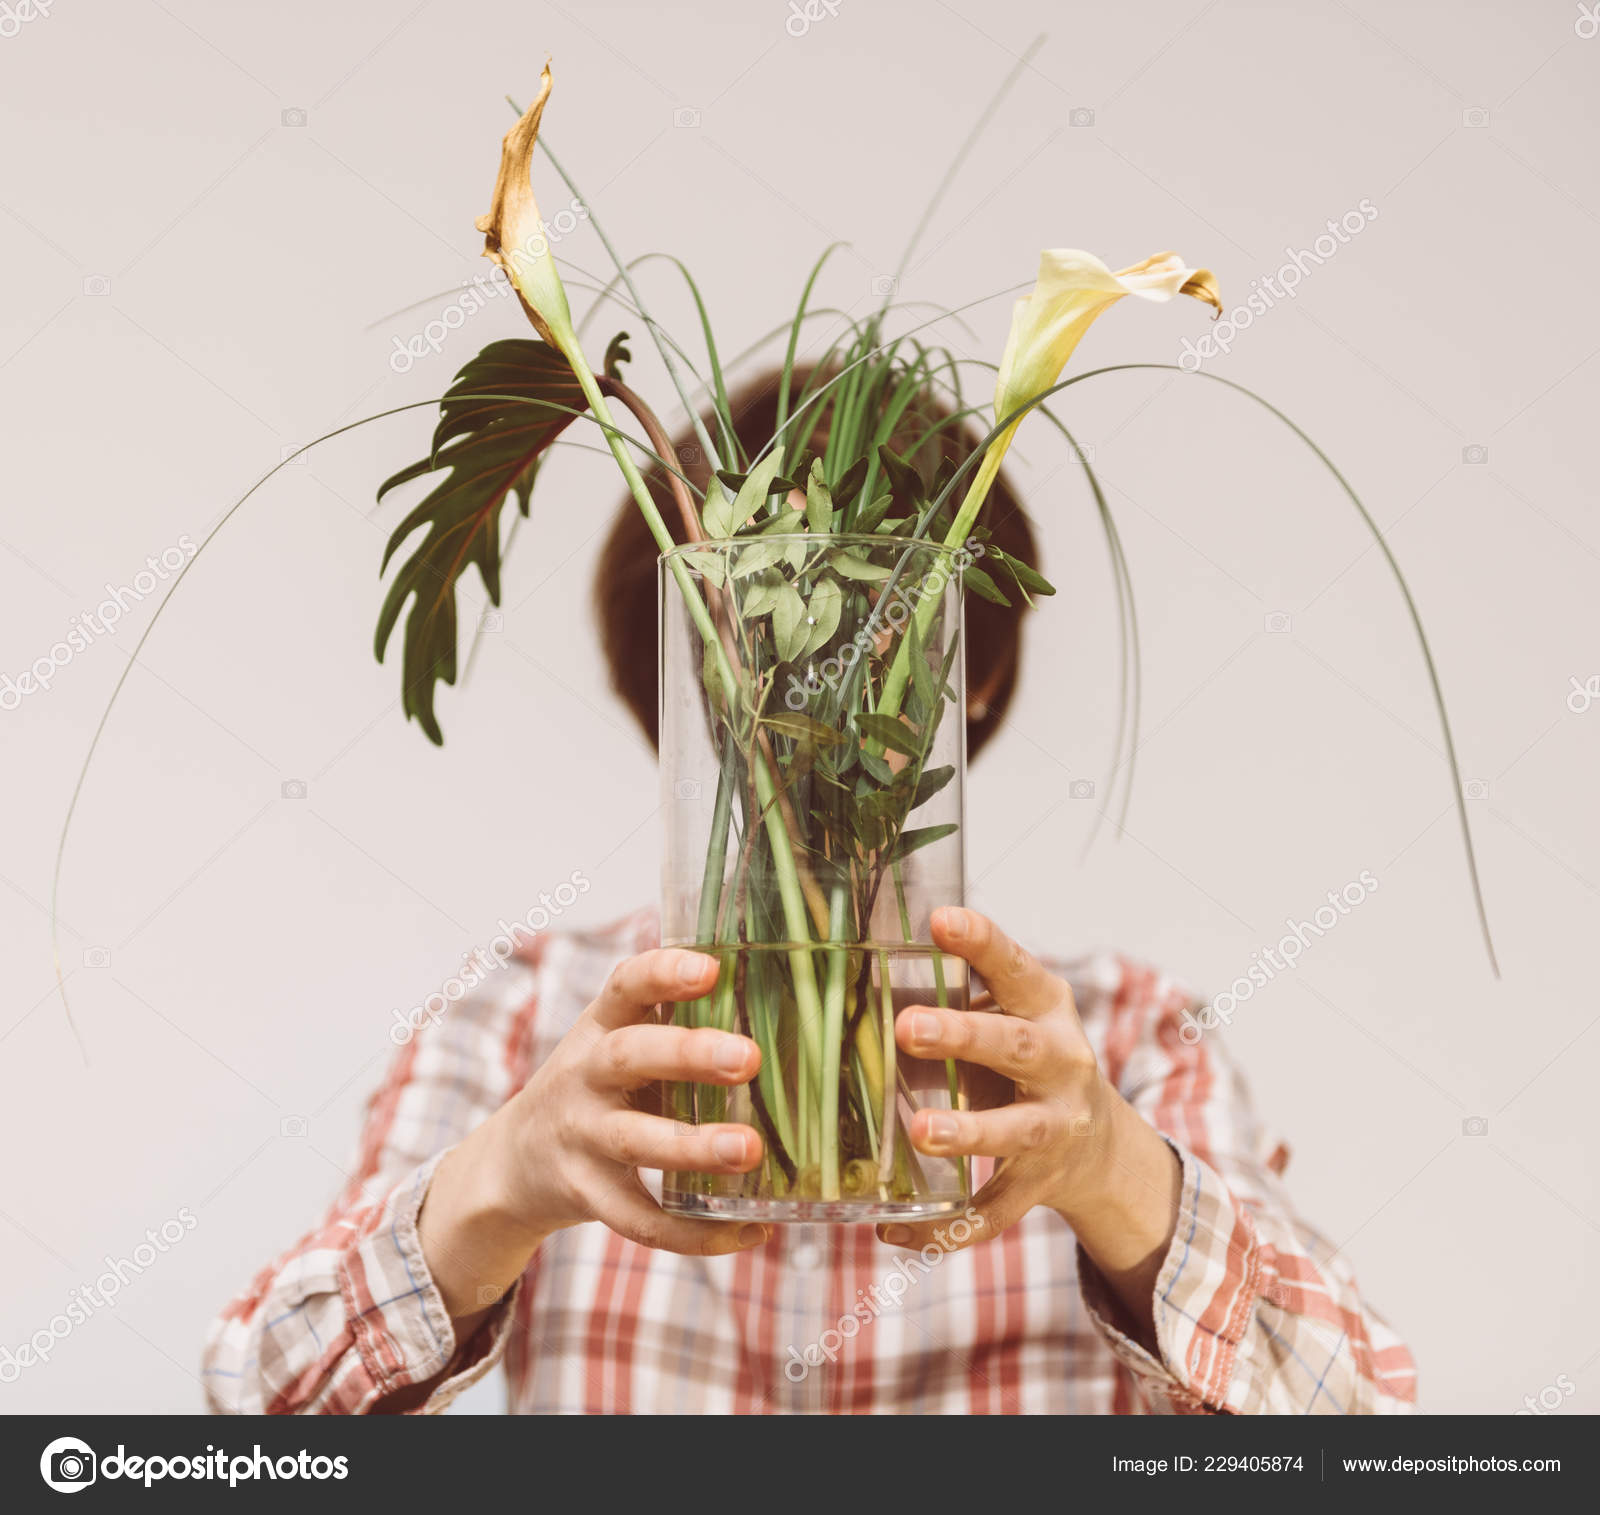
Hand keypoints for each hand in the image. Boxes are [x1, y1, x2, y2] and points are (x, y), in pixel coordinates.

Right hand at [420, 947, 768, 1322]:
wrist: (514, 1162)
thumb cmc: (596, 1089)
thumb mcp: (617, 1044)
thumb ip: (675, 1027)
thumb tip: (787, 1011)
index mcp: (600, 1028)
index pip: (626, 987)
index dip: (664, 973)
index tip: (710, 969)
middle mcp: (585, 1076)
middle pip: (630, 1057)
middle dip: (688, 1055)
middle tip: (747, 1058)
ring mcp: (581, 1137)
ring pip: (634, 1140)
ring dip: (692, 1147)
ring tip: (749, 1150)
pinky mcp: (586, 1194)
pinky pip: (639, 1220)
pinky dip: (694, 1233)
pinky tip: (749, 1231)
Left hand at [877, 908, 1179, 1333]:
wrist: (1095, 1143)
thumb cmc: (1023, 1056)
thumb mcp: (1010, 1013)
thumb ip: (956, 991)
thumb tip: (858, 957)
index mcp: (1046, 1010)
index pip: (1016, 967)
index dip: (982, 943)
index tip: (941, 919)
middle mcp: (1060, 1065)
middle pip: (1014, 1047)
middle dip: (963, 1037)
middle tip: (908, 1027)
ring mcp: (1053, 1128)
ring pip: (1014, 1132)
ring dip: (968, 1130)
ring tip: (920, 1130)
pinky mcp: (1037, 1185)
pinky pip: (993, 1211)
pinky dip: (944, 1229)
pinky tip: (891, 1231)